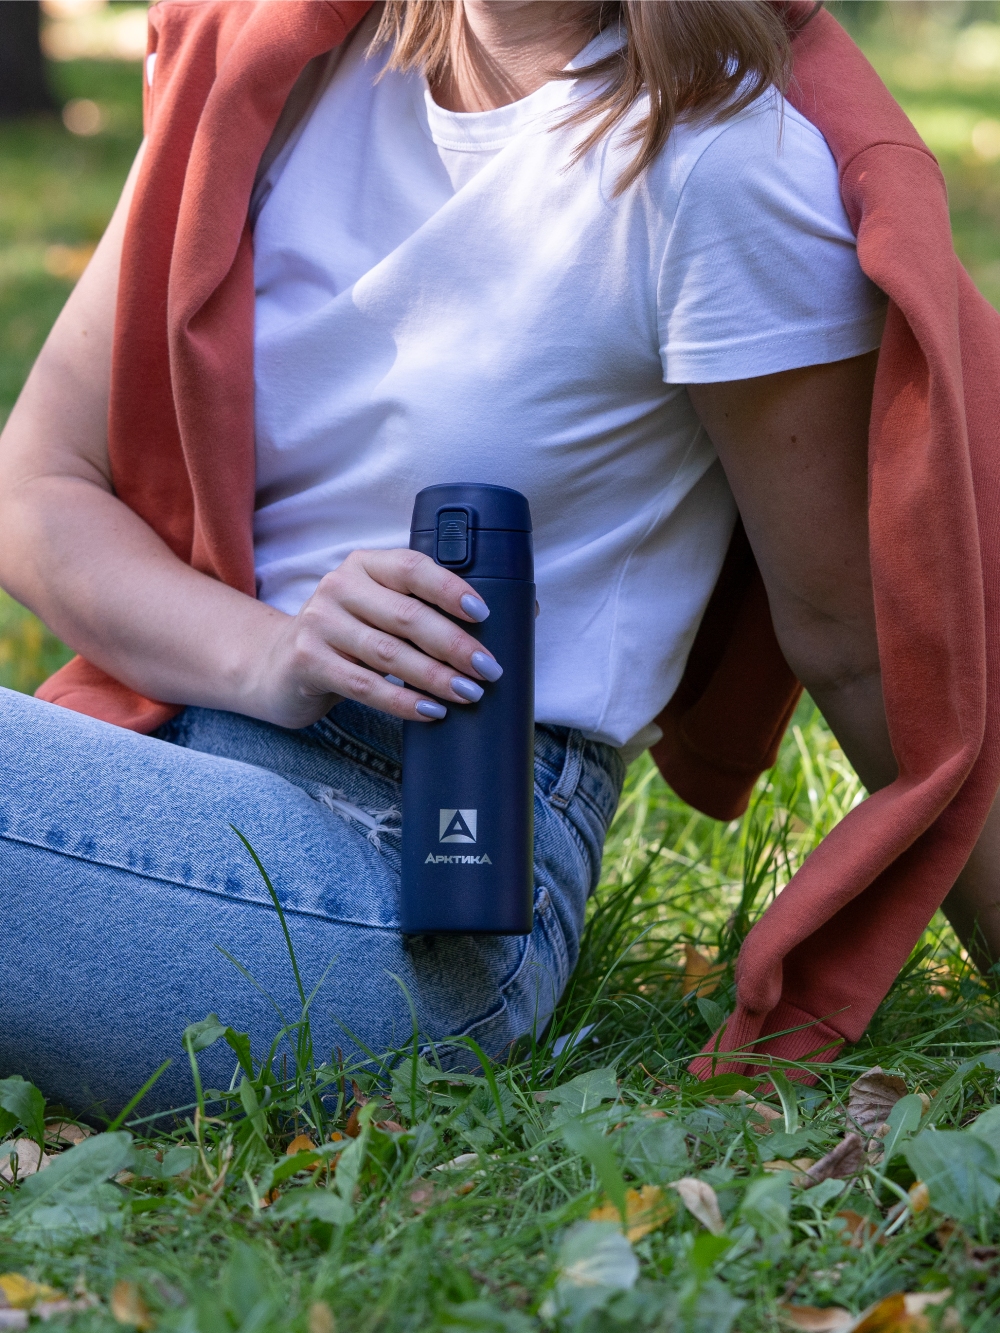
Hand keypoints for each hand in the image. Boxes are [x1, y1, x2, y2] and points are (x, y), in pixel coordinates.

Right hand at [248, 548, 502, 729]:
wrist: (279, 668)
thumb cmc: (351, 639)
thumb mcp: (381, 612)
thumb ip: (431, 608)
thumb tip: (524, 613)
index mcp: (365, 565)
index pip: (414, 567)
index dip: (451, 589)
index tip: (484, 614)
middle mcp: (339, 586)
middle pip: (408, 615)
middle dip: (455, 644)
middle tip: (489, 669)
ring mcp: (319, 623)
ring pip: (389, 653)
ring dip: (436, 677)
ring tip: (469, 694)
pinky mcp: (308, 662)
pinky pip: (364, 685)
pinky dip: (403, 702)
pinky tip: (431, 712)